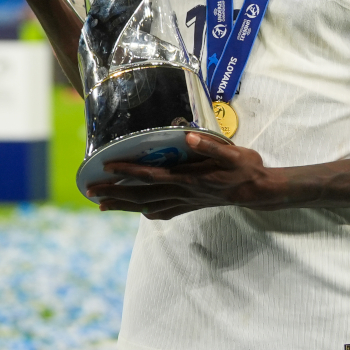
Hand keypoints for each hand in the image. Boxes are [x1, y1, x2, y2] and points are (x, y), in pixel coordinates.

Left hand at [89, 133, 278, 219]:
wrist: (259, 191)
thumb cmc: (247, 169)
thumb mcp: (233, 154)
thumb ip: (211, 147)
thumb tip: (188, 136)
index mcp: (189, 179)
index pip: (152, 175)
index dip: (129, 172)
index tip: (107, 167)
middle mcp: (183, 193)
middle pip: (142, 195)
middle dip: (115, 193)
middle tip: (90, 191)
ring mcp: (186, 201)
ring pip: (148, 206)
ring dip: (124, 205)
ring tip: (102, 205)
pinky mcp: (191, 205)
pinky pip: (163, 211)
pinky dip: (146, 212)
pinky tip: (139, 212)